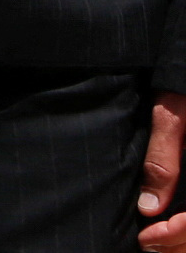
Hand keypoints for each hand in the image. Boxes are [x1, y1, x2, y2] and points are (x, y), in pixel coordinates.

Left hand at [140, 90, 185, 243]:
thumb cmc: (184, 92)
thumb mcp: (173, 120)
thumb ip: (163, 160)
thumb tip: (149, 207)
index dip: (176, 235)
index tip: (147, 236)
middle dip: (179, 244)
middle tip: (147, 242)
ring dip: (185, 241)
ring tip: (156, 241)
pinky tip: (169, 227)